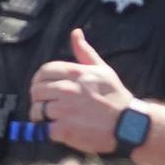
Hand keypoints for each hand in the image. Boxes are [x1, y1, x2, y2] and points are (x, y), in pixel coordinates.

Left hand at [28, 30, 133, 155]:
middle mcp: (67, 89)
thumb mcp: (102, 70)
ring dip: (40, 116)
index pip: (44, 71)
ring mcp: (65, 110)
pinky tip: (56, 131)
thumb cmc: (115, 96)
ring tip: (50, 119)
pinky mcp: (65, 129)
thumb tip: (75, 32)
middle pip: (37, 90)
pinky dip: (47, 131)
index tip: (43, 88)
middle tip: (46, 105)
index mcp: (75, 73)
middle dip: (39, 98)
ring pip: (37, 110)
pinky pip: (44, 129)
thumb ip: (85, 52)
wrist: (127, 124)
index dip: (39, 80)